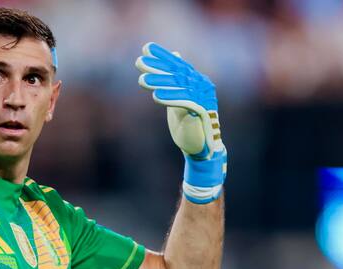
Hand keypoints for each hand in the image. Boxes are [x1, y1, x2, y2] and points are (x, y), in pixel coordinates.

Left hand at [136, 42, 226, 203]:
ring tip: (141, 80)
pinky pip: (185, 102)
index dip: (162, 56)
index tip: (146, 48)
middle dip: (156, 67)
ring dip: (159, 82)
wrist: (199, 147)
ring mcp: (203, 98)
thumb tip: (175, 56)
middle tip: (139, 62)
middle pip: (176, 74)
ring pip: (179, 87)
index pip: (177, 65)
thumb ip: (176, 80)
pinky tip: (156, 96)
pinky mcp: (202, 111)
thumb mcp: (179, 98)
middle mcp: (202, 86)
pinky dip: (171, 98)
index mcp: (196, 81)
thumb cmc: (187, 123)